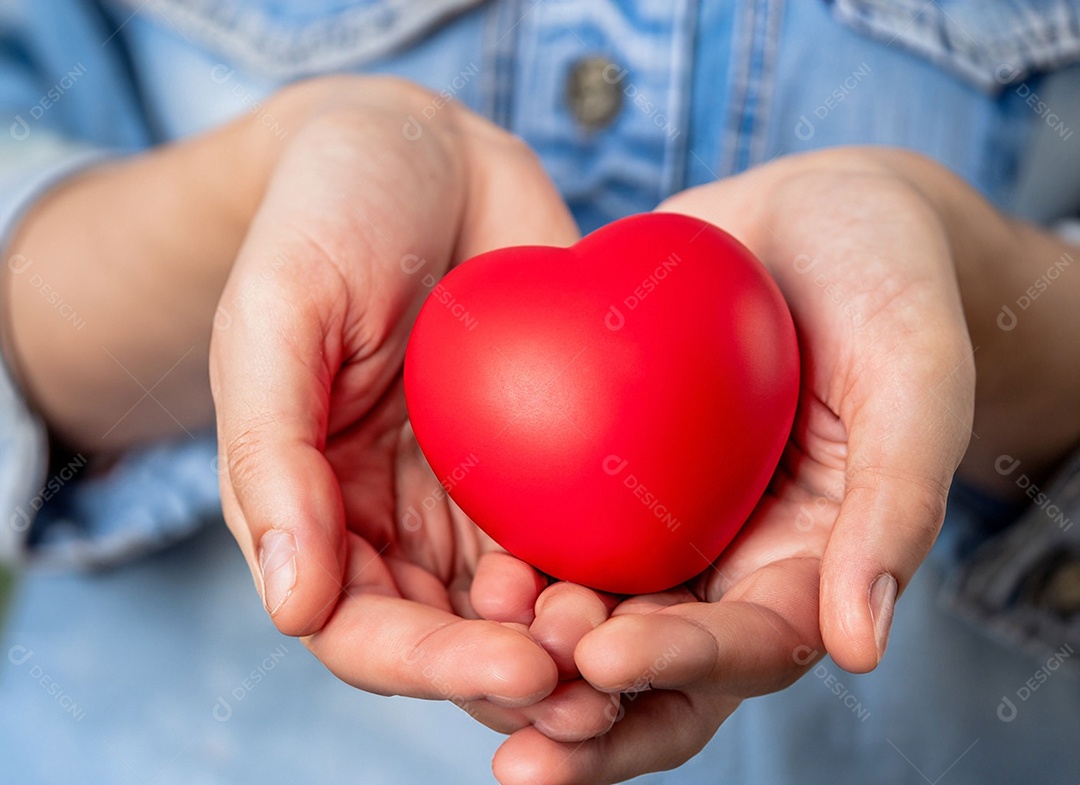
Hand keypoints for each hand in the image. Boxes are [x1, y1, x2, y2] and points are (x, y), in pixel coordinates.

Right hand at [210, 77, 611, 736]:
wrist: (420, 150)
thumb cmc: (325, 219)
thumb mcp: (276, 316)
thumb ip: (270, 455)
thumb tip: (294, 607)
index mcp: (315, 510)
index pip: (361, 628)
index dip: (431, 665)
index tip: (516, 669)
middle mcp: (396, 521)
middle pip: (454, 639)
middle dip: (520, 678)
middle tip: (596, 694)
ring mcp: (477, 494)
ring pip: (527, 608)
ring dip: (579, 648)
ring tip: (638, 660)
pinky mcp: (548, 459)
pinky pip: (581, 532)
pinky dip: (617, 573)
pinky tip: (664, 582)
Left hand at [488, 148, 982, 782]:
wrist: (813, 216)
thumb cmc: (889, 282)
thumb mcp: (916, 372)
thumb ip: (899, 500)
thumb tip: (860, 648)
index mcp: (806, 563)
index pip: (745, 646)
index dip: (678, 664)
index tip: (604, 657)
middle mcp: (724, 558)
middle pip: (653, 661)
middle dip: (584, 695)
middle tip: (515, 706)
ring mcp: (659, 518)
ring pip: (588, 607)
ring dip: (530, 644)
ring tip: (466, 642)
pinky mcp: (605, 470)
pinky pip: (553, 524)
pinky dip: (509, 555)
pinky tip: (459, 565)